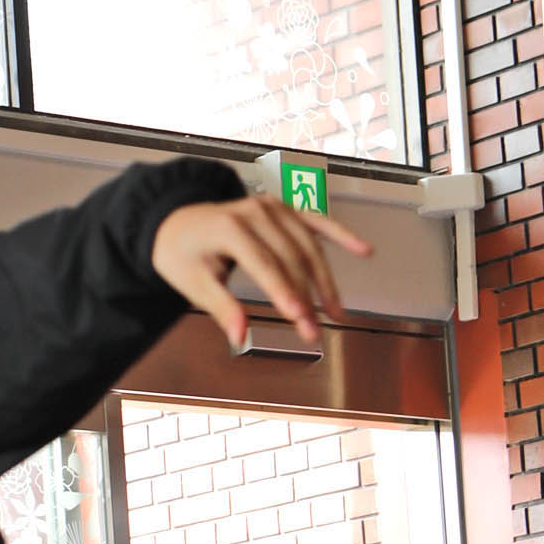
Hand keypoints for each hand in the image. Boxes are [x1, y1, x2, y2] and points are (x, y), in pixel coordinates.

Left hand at [149, 191, 370, 350]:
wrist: (178, 223)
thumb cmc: (183, 254)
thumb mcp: (192, 283)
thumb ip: (220, 308)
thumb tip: (239, 336)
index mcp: (230, 226)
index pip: (264, 264)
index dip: (284, 292)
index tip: (300, 318)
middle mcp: (256, 211)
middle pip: (290, 259)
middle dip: (306, 297)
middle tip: (314, 332)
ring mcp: (273, 207)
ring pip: (308, 246)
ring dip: (325, 281)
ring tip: (335, 313)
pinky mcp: (284, 210)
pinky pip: (317, 222)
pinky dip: (341, 235)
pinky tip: (364, 251)